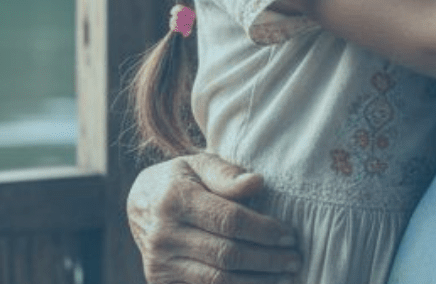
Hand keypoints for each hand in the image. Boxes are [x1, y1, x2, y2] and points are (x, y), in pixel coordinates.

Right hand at [127, 152, 300, 283]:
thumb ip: (227, 174)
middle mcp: (163, 234)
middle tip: (295, 259)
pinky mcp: (161, 282)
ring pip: (218, 280)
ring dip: (257, 282)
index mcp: (174, 199)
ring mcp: (159, 263)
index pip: (229, 220)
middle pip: (227, 254)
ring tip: (284, 276)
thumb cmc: (180, 180)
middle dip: (267, 259)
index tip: (289, 235)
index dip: (264, 231)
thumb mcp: (199, 164)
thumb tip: (257, 183)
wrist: (140, 203)